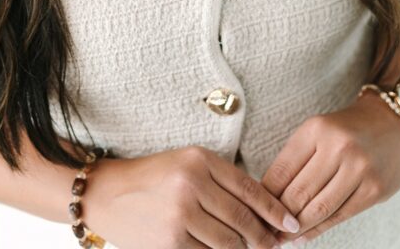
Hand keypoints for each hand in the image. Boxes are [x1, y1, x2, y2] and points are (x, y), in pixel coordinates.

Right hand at [86, 144, 302, 248]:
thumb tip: (262, 209)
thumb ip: (221, 181)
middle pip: (243, 219)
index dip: (274, 209)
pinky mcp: (171, 241)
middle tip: (274, 244)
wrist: (108, 194)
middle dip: (264, 237)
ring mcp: (181, 214)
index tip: (291, 222)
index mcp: (199, 159)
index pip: (249, 187)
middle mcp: (192, 183)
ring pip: (229, 243)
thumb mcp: (187, 164)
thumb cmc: (152, 177)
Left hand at [260, 93, 399, 244]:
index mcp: (316, 129)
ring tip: (281, 238)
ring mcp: (359, 169)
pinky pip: (340, 216)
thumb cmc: (347, 129)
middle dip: (278, 216)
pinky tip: (305, 236)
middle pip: (298, 192)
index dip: (265, 195)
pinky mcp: (374, 190)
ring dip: (296, 228)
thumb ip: (297, 159)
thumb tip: (268, 194)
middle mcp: (338, 147)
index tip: (255, 209)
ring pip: (319, 209)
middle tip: (264, 229)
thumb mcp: (318, 131)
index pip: (282, 169)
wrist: (392, 124)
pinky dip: (319, 230)